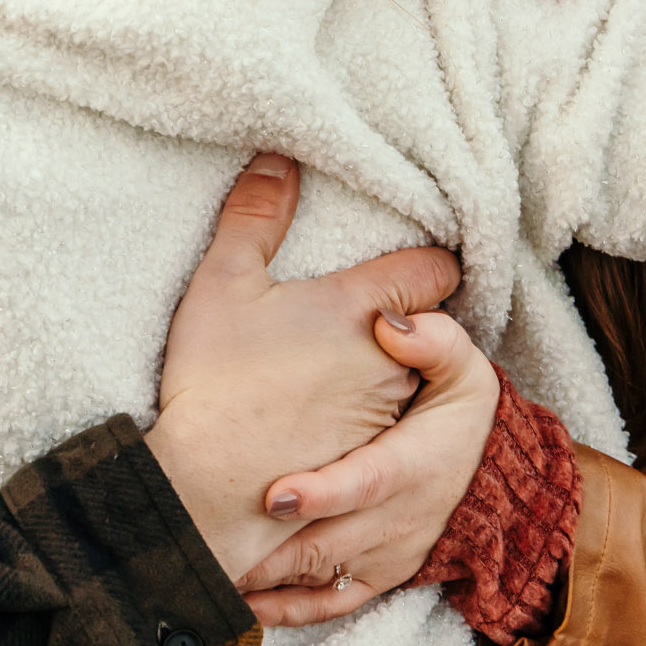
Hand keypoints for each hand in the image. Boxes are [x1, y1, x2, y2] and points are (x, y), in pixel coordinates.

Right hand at [144, 154, 459, 581]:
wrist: (208, 489)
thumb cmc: (213, 379)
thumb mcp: (222, 281)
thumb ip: (255, 214)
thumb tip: (278, 156)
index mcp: (361, 307)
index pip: (436, 270)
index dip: (423, 263)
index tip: (399, 261)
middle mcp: (391, 360)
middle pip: (425, 325)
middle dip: (400, 319)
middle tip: (352, 314)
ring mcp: (387, 415)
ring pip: (409, 379)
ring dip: (387, 371)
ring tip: (335, 367)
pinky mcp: (374, 461)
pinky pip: (390, 428)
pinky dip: (369, 418)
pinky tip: (325, 417)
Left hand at [236, 306, 502, 625]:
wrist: (491, 475)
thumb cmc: (458, 411)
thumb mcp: (463, 368)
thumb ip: (433, 342)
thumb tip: (390, 326)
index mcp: (416, 464)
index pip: (367, 482)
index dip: (322, 493)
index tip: (274, 496)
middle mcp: (400, 520)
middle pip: (328, 542)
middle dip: (271, 549)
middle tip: (210, 542)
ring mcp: (386, 554)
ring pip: (320, 577)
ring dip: (267, 577)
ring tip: (210, 568)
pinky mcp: (376, 576)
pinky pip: (330, 605)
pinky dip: (286, 611)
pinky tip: (242, 603)